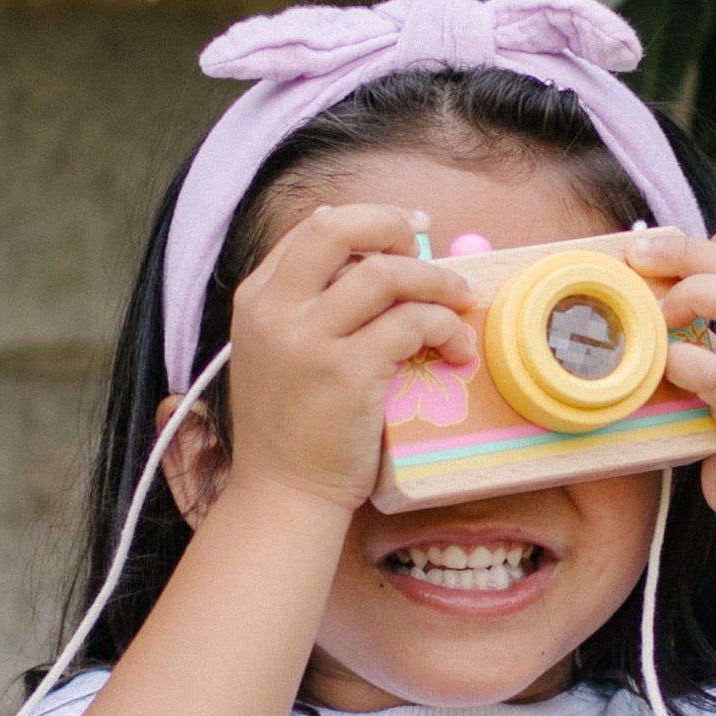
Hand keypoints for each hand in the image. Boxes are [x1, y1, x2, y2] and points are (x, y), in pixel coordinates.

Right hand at [225, 205, 474, 511]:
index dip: (367, 221)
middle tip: (427, 245)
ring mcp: (308, 341)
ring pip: (385, 273)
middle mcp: (275, 311)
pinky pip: (411, 324)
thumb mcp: (275, 352)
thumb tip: (362, 244)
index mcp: (256, 299)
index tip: (406, 232)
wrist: (282, 495)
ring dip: (435, 280)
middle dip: (392, 224)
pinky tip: (455, 347)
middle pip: (338, 229)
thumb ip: (305, 304)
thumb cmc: (290, 429)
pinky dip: (445, 327)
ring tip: (459, 300)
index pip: (314, 228)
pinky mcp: (347, 373)